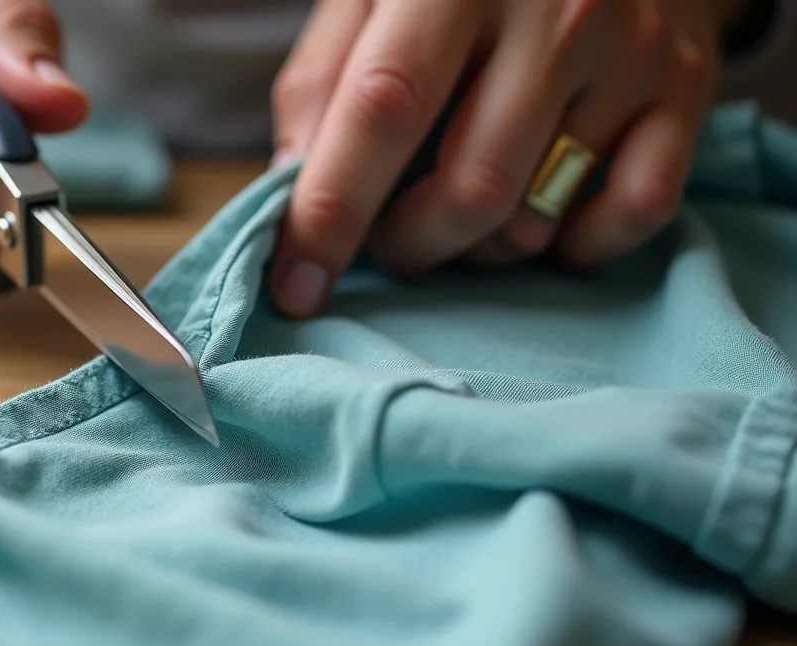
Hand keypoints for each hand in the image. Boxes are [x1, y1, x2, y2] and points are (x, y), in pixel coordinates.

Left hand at [269, 0, 733, 317]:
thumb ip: (323, 78)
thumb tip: (291, 183)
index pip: (383, 110)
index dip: (331, 212)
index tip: (296, 286)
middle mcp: (557, 10)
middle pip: (469, 189)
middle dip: (407, 244)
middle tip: (388, 235)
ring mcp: (633, 50)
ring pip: (539, 216)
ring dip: (477, 249)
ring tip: (454, 209)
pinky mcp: (687, 87)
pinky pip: (631, 213)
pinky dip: (574, 243)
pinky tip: (540, 215)